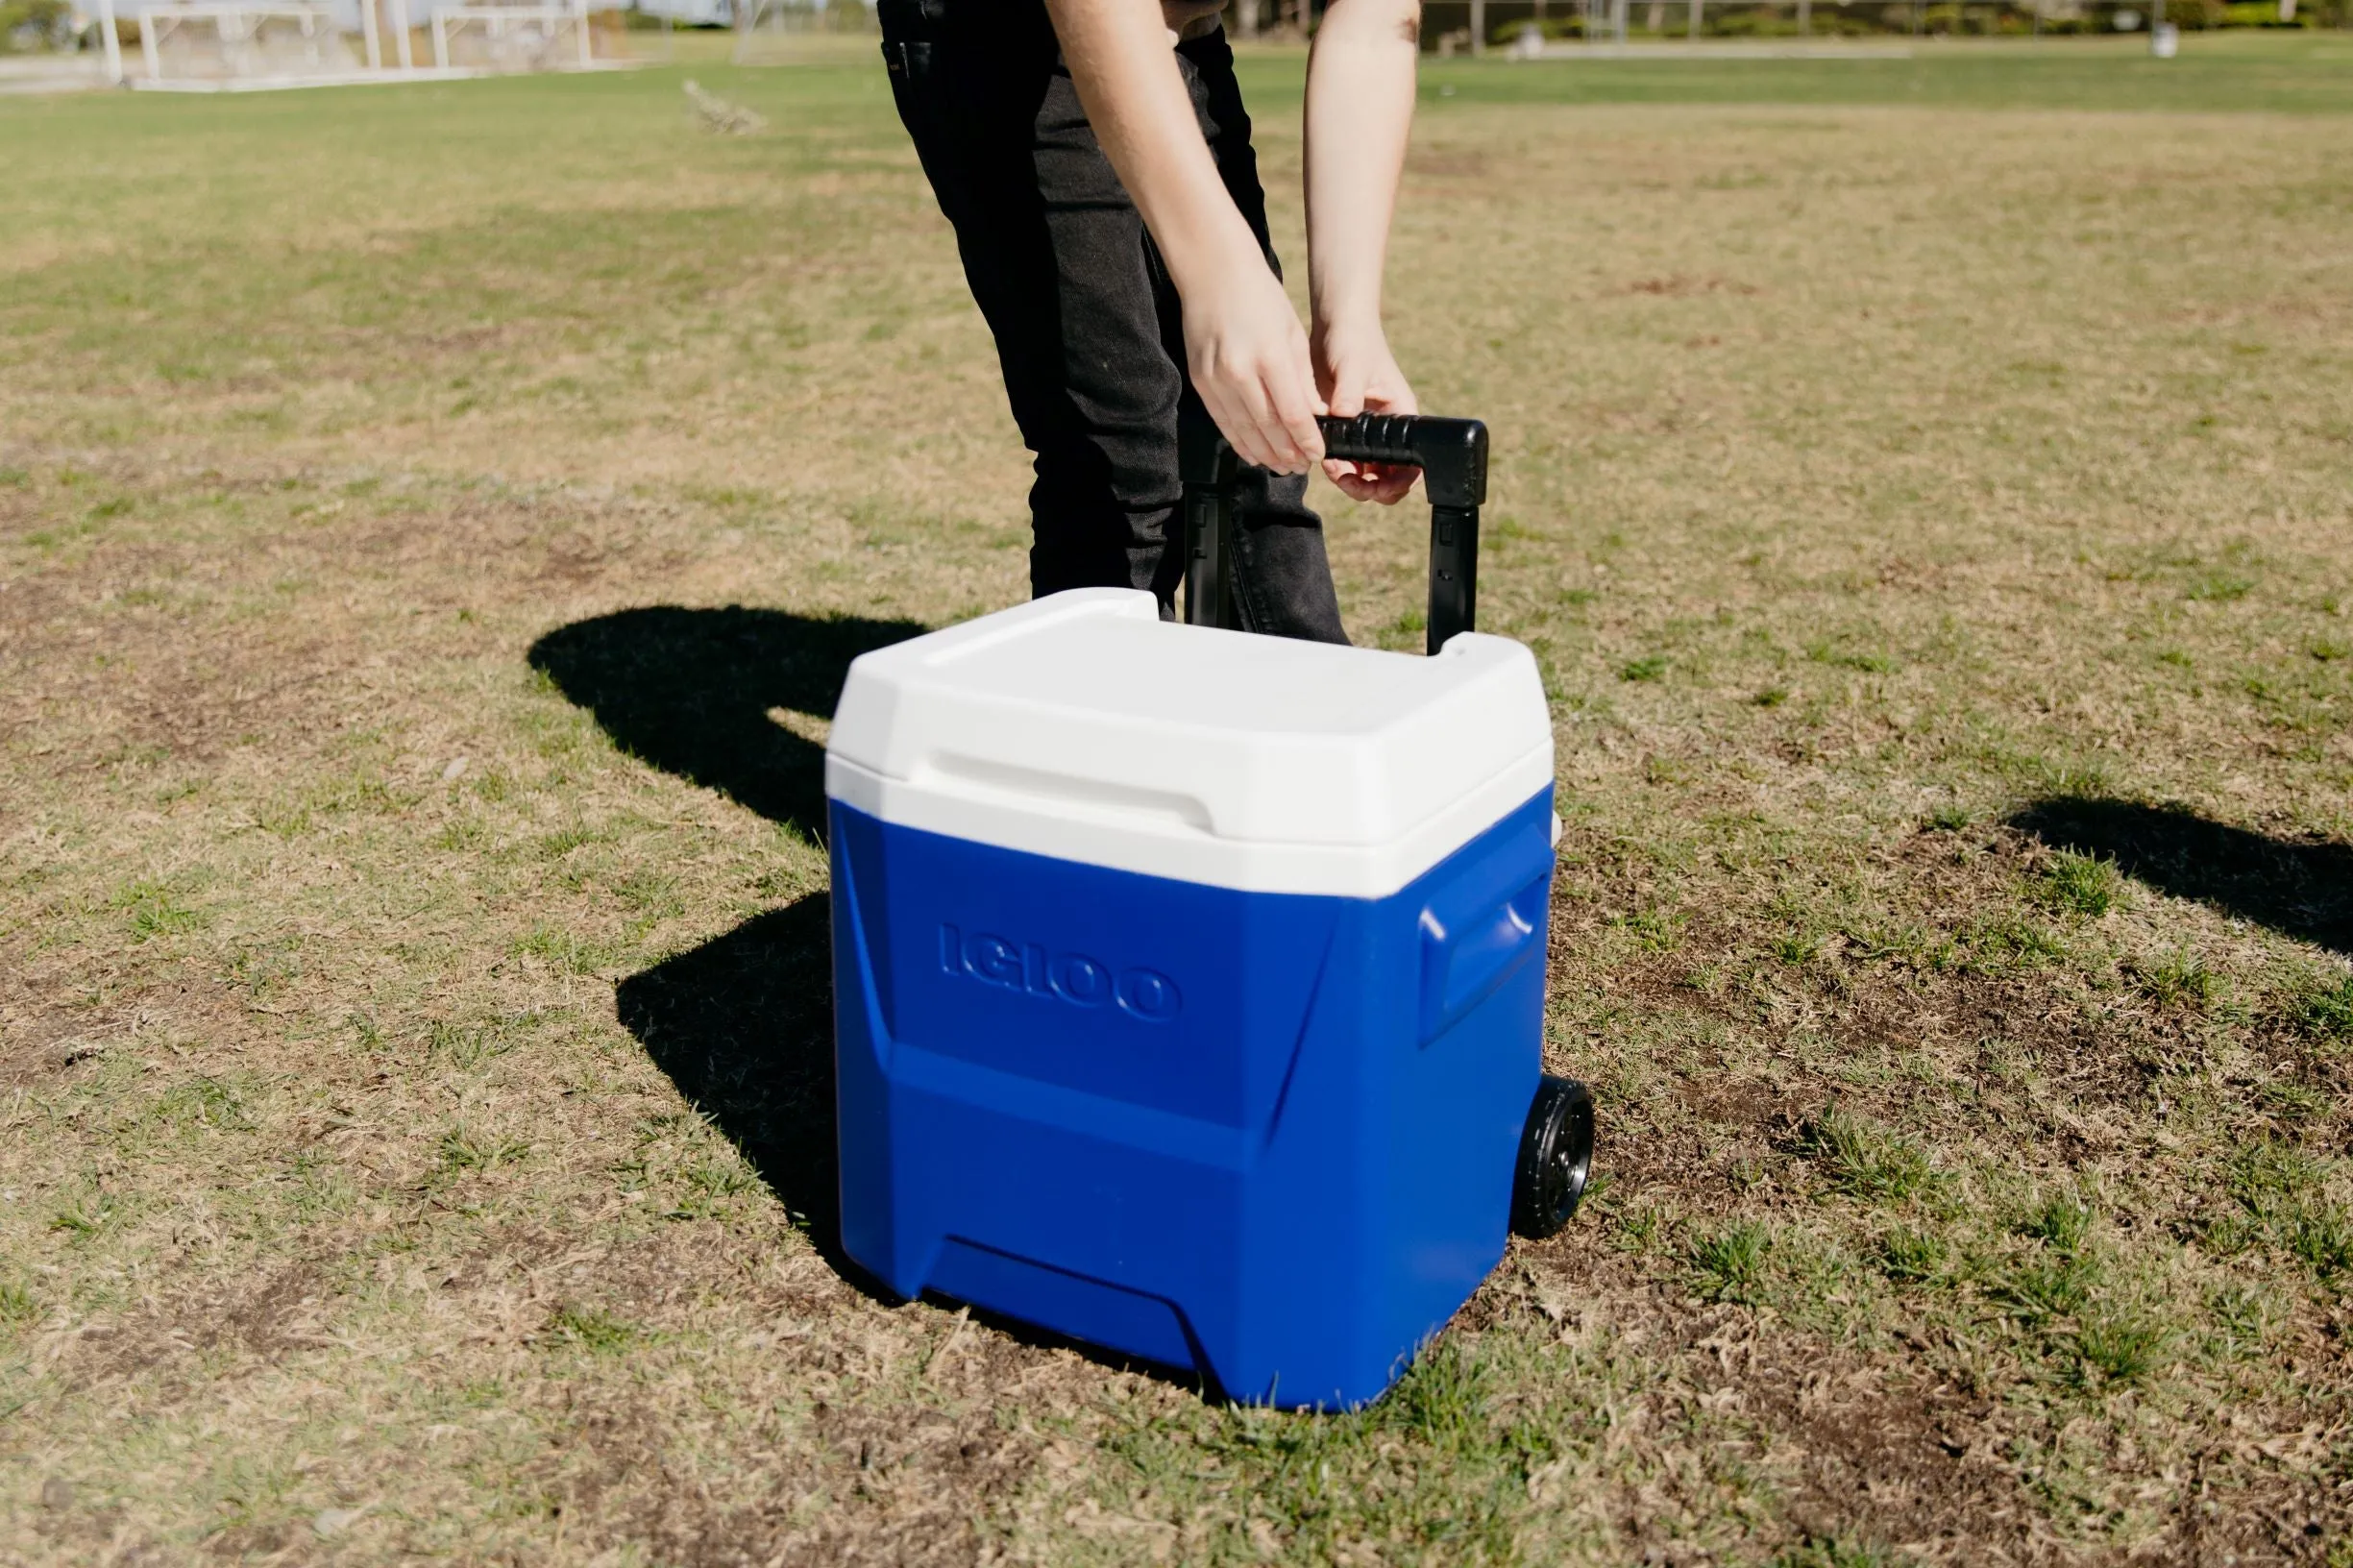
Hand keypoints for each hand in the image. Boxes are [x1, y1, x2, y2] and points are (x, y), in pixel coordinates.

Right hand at [1182, 255, 1326, 474]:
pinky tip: (1253, 453)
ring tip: (1282, 466)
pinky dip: (1239, 441)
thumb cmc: (1260, 296)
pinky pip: (1222, 421)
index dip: (1307, 440)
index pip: (1293, 414)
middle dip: (1288, 452)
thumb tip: (1315, 418)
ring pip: (1243, 431)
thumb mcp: (1291, 333)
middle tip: (1303, 466)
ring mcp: (1215, 379)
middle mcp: (1240, 372)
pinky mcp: (1201, 381)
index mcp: (1270, 357)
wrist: (1212, 271)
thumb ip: (1302, 379)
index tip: (1319, 454)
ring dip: (1265, 453)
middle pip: (1268, 428)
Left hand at [1312, 320, 1419, 503]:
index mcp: (1402, 418)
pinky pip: (1343, 458)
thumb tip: (1344, 415)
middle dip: (1366, 487)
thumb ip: (1350, 392)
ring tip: (1329, 465)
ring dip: (1347, 478)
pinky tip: (1320, 453)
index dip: (1395, 485)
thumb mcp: (1354, 365)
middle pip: (1386, 478)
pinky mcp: (1345, 429)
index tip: (1372, 487)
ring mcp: (1366, 431)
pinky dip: (1332, 463)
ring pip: (1362, 472)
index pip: (1412, 467)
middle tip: (1344, 479)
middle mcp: (1388, 430)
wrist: (1335, 325)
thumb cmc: (1354, 339)